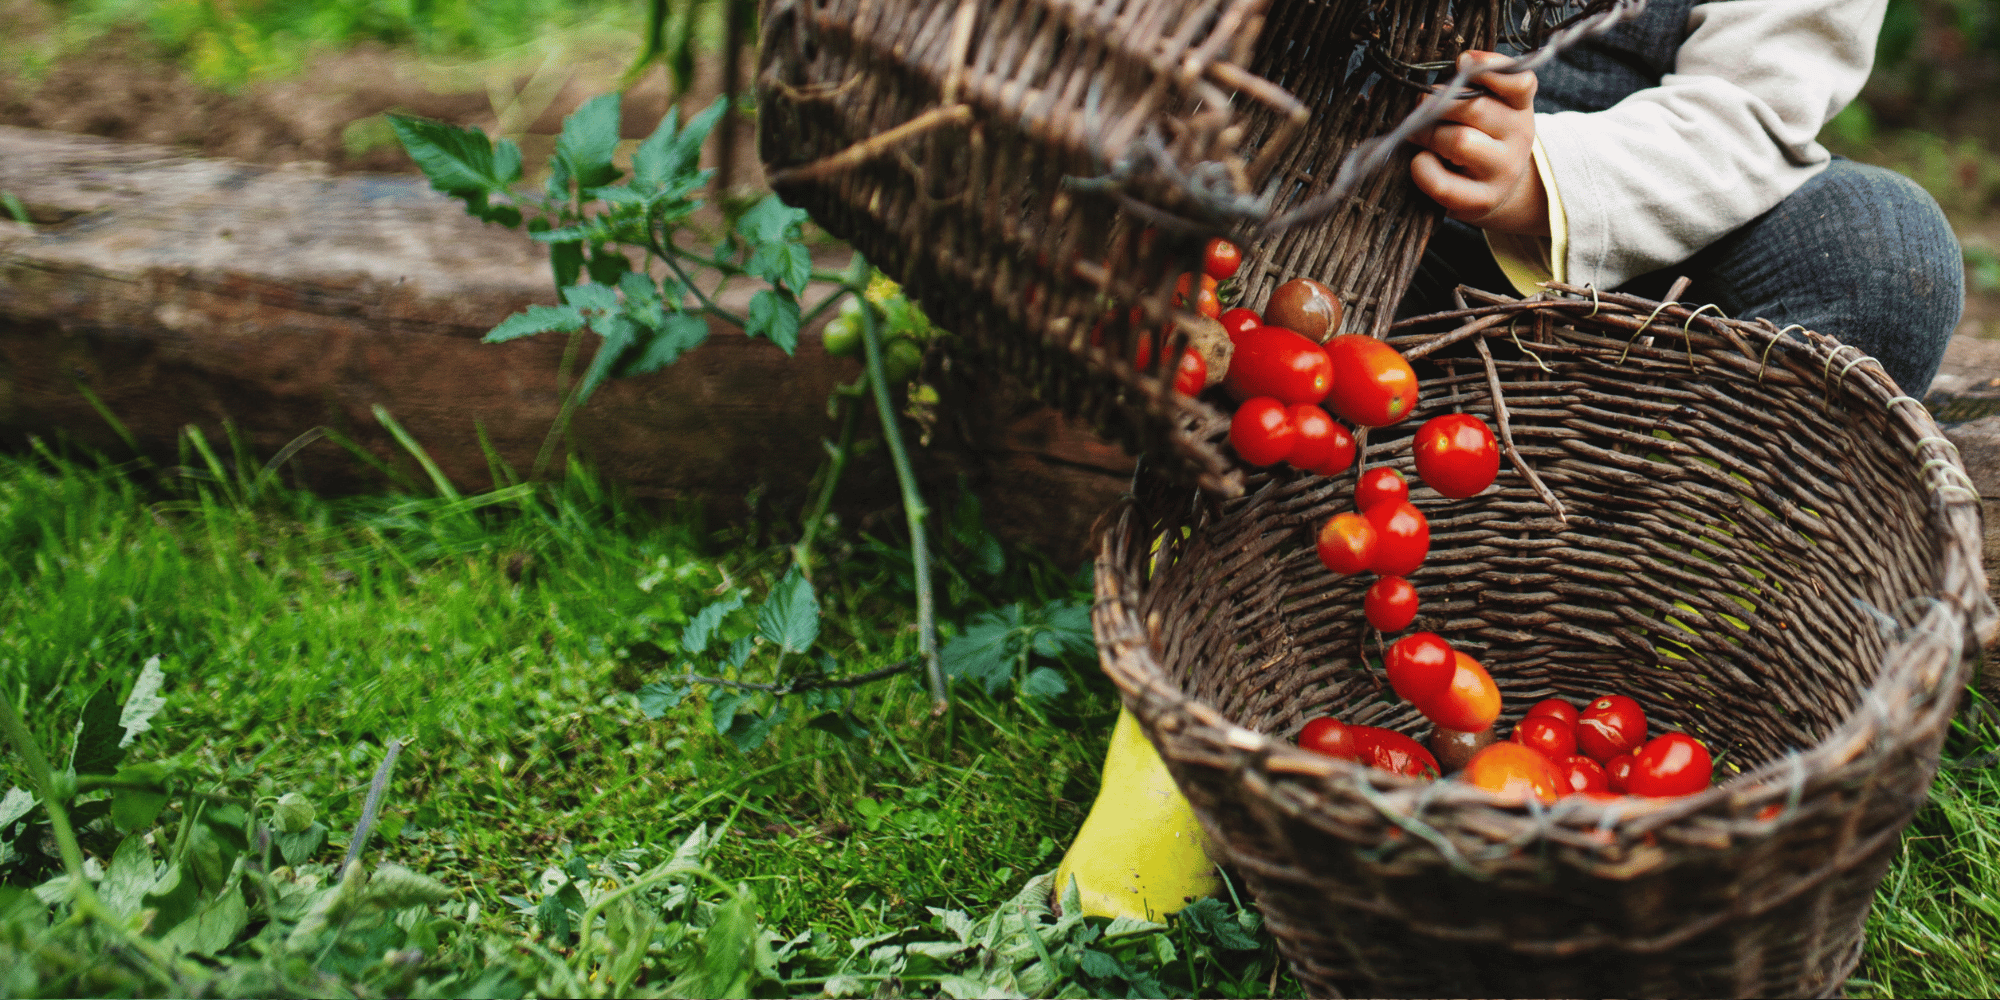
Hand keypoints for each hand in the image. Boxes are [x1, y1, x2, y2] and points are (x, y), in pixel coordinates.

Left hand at [1410, 51, 1547, 236]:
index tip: (1461, 60)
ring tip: (1418, 136)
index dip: (1491, 67)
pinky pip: (1442, 183)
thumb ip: (1466, 85)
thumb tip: (1432, 74)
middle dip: (1437, 103)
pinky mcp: (1482, 200)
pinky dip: (1422, 169)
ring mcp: (1504, 170)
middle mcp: (1520, 136)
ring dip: (1427, 135)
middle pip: (1474, 108)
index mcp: (1519, 106)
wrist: (1493, 190)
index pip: (1519, 82)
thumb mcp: (1484, 107)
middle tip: (1419, 106)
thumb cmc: (1477, 138)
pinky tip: (1420, 162)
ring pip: (1460, 141)